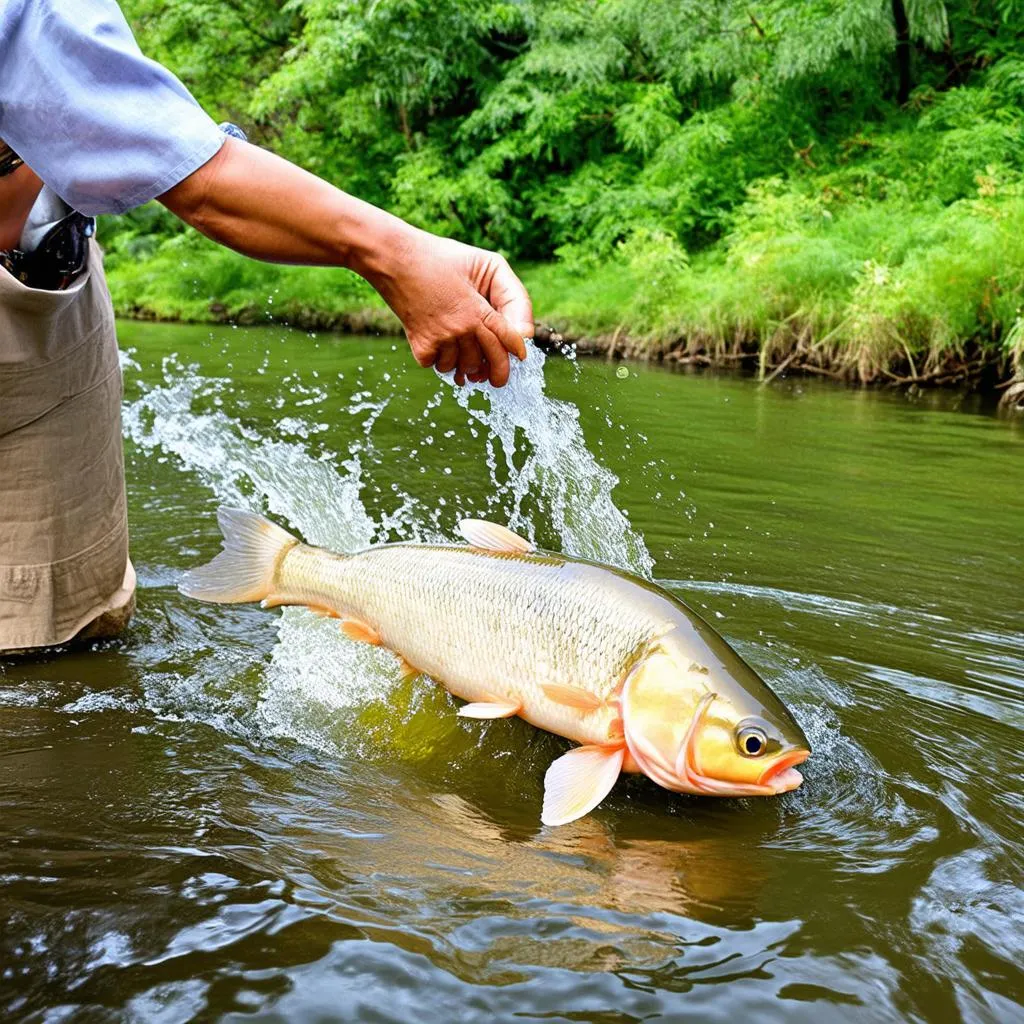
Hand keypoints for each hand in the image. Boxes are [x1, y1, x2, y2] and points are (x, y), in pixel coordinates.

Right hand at [366, 228, 532, 386]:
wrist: (395, 259)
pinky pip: (438, 367)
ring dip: (465, 363)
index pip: (508, 339)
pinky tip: (439, 344)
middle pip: (491, 362)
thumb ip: (511, 293)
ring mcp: (440, 339)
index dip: (516, 351)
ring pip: (464, 367)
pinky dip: (440, 360)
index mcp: (479, 308)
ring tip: (460, 347)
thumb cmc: (443, 258)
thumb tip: (522, 334)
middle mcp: (461, 328)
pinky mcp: (420, 346)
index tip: (520, 358)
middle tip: (497, 379)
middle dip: (498, 374)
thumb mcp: (484, 263)